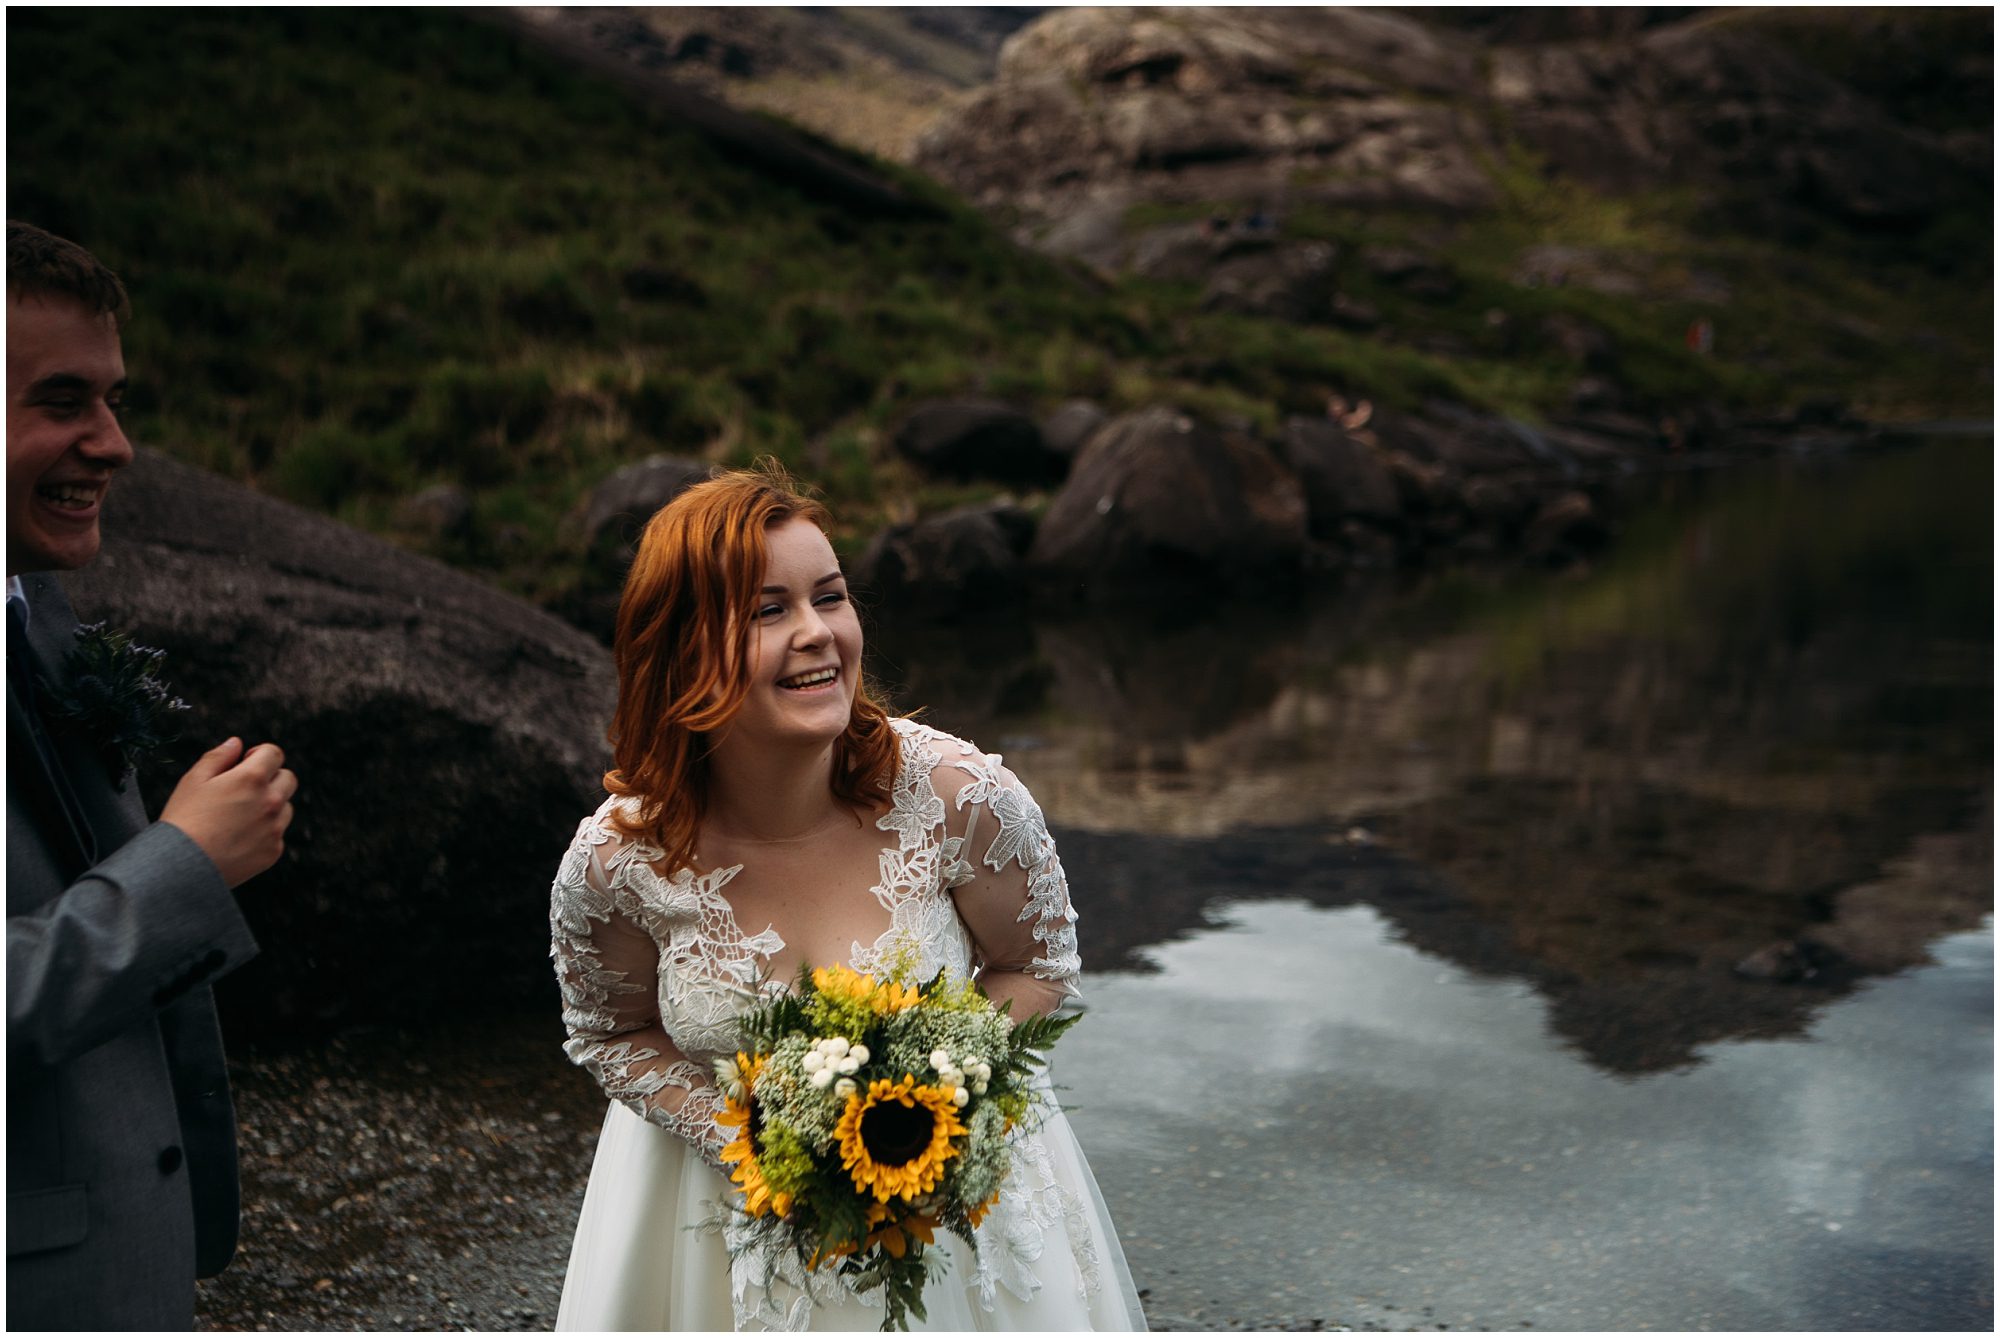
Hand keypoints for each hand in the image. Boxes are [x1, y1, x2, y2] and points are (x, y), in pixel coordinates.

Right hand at [159, 737, 297, 888]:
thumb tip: (236, 743)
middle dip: (270, 778)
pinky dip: (264, 832)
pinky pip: (277, 834)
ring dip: (270, 806)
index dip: (259, 755)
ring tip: (237, 817)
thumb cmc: (183, 820)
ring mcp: (275, 828)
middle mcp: (271, 801)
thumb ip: (218, 756)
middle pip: (287, 778)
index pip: (274, 753)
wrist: (181, 866)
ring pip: (286, 807)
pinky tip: (237, 838)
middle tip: (244, 789)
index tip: (246, 763)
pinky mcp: (274, 851)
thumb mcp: (193, 780)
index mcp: (252, 778)